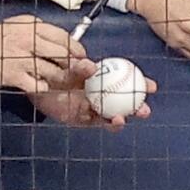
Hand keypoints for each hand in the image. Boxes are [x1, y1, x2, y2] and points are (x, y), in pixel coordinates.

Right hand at [0, 16, 91, 92]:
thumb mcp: (18, 25)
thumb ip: (40, 31)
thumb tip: (62, 41)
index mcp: (33, 27)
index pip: (65, 38)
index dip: (77, 49)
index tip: (81, 57)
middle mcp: (30, 41)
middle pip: (64, 56)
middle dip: (74, 66)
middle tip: (75, 72)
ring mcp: (22, 59)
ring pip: (54, 72)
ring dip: (60, 79)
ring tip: (58, 80)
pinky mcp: (14, 75)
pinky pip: (38, 85)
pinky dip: (42, 87)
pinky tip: (39, 85)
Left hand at [29, 74, 156, 129]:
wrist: (37, 83)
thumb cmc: (56, 71)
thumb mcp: (70, 66)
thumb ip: (81, 67)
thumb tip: (91, 66)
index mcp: (104, 80)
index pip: (127, 82)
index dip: (141, 85)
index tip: (152, 86)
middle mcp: (102, 95)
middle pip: (125, 103)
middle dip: (138, 108)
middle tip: (145, 110)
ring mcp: (93, 108)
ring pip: (114, 115)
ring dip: (123, 118)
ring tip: (126, 118)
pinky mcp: (83, 119)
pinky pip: (99, 122)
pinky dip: (109, 123)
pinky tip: (115, 120)